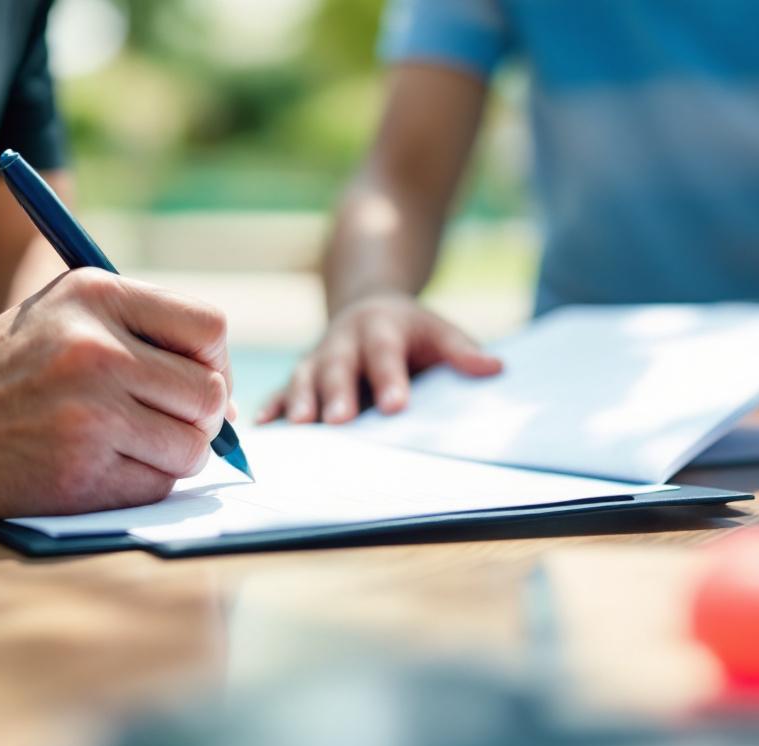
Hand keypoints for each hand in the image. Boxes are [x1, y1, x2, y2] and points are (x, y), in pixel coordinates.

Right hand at [0, 268, 230, 519]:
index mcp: (96, 295)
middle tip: (164, 426)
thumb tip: (223, 398)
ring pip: (192, 447)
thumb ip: (138, 334)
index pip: (209, 329)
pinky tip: (99, 470)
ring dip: (173, 457)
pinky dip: (141, 486)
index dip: (214, 363)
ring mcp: (90, 412)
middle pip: (209, 394)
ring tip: (126, 448)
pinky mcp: (79, 471)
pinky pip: (158, 486)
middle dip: (199, 419)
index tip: (195, 383)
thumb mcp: (60, 315)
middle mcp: (98, 347)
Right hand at [258, 293, 501, 424]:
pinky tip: (263, 426)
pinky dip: (272, 406)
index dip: (391, 380)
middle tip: (341, 421)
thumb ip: (462, 350)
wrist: (368, 306)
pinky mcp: (301, 374)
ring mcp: (318, 357)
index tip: (397, 406)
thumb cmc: (411, 330)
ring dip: (301, 400)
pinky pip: (282, 390)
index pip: (387, 355)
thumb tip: (495, 369)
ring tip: (301, 426)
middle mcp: (344, 340)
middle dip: (338, 393)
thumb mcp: (439, 330)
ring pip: (306, 377)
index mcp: (381, 327)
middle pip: (339, 367)